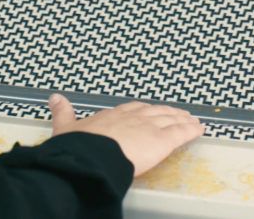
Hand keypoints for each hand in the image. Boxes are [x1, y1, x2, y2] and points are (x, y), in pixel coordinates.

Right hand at [48, 94, 204, 176]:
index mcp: (113, 115)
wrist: (91, 156)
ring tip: (190, 120)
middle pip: (156, 111)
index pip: (133, 109)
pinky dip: (191, 130)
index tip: (148, 111)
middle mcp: (133, 117)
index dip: (143, 111)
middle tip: (176, 113)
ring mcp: (150, 127)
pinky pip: (182, 133)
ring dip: (182, 119)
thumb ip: (63, 112)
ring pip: (171, 119)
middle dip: (167, 112)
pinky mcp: (163, 140)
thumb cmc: (79, 147)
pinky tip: (199, 129)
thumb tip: (55, 98)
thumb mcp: (66, 128)